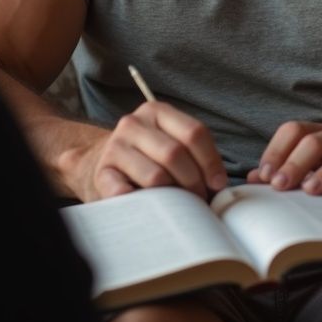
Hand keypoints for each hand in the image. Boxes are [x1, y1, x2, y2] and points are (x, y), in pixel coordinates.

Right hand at [59, 101, 227, 201]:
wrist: (101, 164)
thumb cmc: (148, 158)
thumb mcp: (169, 143)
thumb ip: (194, 154)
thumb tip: (220, 184)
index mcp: (157, 111)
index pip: (194, 132)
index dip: (211, 161)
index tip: (218, 184)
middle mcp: (134, 123)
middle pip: (175, 153)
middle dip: (194, 182)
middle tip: (200, 201)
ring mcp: (115, 147)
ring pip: (155, 175)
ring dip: (174, 197)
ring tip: (181, 208)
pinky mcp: (101, 173)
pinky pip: (126, 193)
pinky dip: (143, 205)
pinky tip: (152, 210)